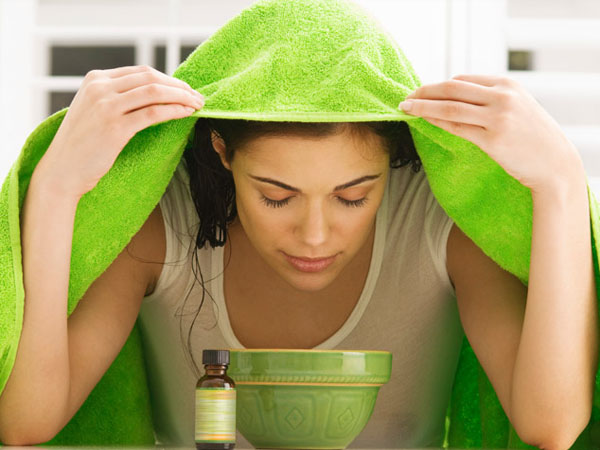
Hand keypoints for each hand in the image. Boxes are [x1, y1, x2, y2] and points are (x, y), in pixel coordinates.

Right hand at [34, 65, 204, 199]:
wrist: (62, 170)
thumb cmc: (82, 145)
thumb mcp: (94, 111)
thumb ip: (116, 98)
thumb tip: (154, 94)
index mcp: (95, 79)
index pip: (141, 71)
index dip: (169, 79)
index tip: (185, 90)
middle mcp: (100, 88)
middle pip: (151, 78)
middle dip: (179, 86)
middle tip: (198, 97)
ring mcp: (106, 106)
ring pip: (155, 92)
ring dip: (182, 97)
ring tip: (198, 105)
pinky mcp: (115, 127)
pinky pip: (153, 113)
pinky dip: (174, 111)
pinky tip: (187, 114)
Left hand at [398, 74, 583, 191]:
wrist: (554, 163)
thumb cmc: (532, 136)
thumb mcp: (517, 106)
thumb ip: (491, 98)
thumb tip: (454, 96)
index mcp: (507, 84)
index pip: (463, 80)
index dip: (438, 85)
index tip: (422, 92)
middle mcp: (503, 97)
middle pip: (452, 88)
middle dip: (425, 91)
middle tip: (406, 97)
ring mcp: (498, 117)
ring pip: (450, 107)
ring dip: (423, 105)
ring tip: (405, 107)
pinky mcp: (492, 140)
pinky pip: (456, 127)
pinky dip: (436, 121)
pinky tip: (423, 120)